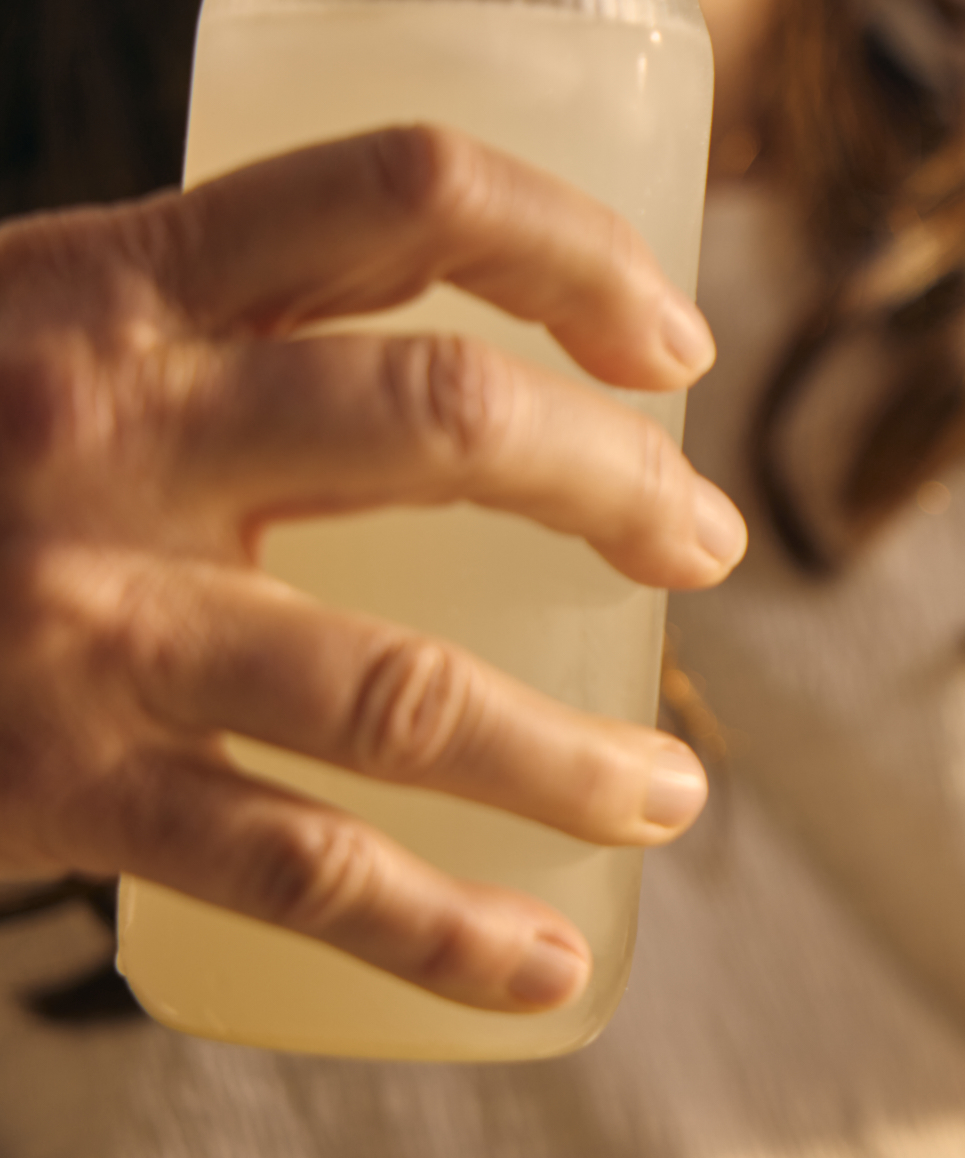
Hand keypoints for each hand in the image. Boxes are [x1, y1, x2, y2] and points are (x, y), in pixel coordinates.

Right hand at [0, 126, 744, 1010]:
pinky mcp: (49, 781)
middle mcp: (114, 428)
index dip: (576, 249)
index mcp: (120, 281)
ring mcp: (85, 617)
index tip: (672, 339)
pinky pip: (292, 869)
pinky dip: (441, 931)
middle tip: (706, 547)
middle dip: (620, 487)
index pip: (401, 196)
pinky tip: (549, 961)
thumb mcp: (35, 321)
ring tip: (674, 790)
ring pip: (402, 690)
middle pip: (441, 423)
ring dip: (573, 756)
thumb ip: (212, 321)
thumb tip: (464, 356)